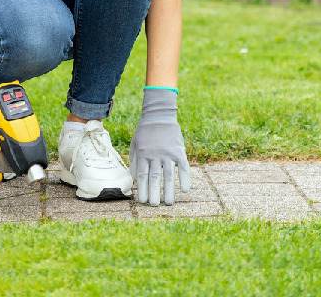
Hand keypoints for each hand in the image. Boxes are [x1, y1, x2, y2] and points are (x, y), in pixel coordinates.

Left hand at [129, 89, 190, 205]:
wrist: (159, 115)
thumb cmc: (145, 131)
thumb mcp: (135, 144)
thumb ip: (135, 161)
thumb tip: (134, 179)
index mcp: (143, 154)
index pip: (142, 176)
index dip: (143, 189)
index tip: (142, 201)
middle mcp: (155, 155)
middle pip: (155, 178)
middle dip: (154, 193)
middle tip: (154, 206)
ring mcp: (168, 153)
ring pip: (169, 175)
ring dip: (169, 190)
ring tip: (169, 203)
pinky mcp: (179, 150)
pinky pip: (183, 166)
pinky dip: (185, 178)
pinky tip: (185, 190)